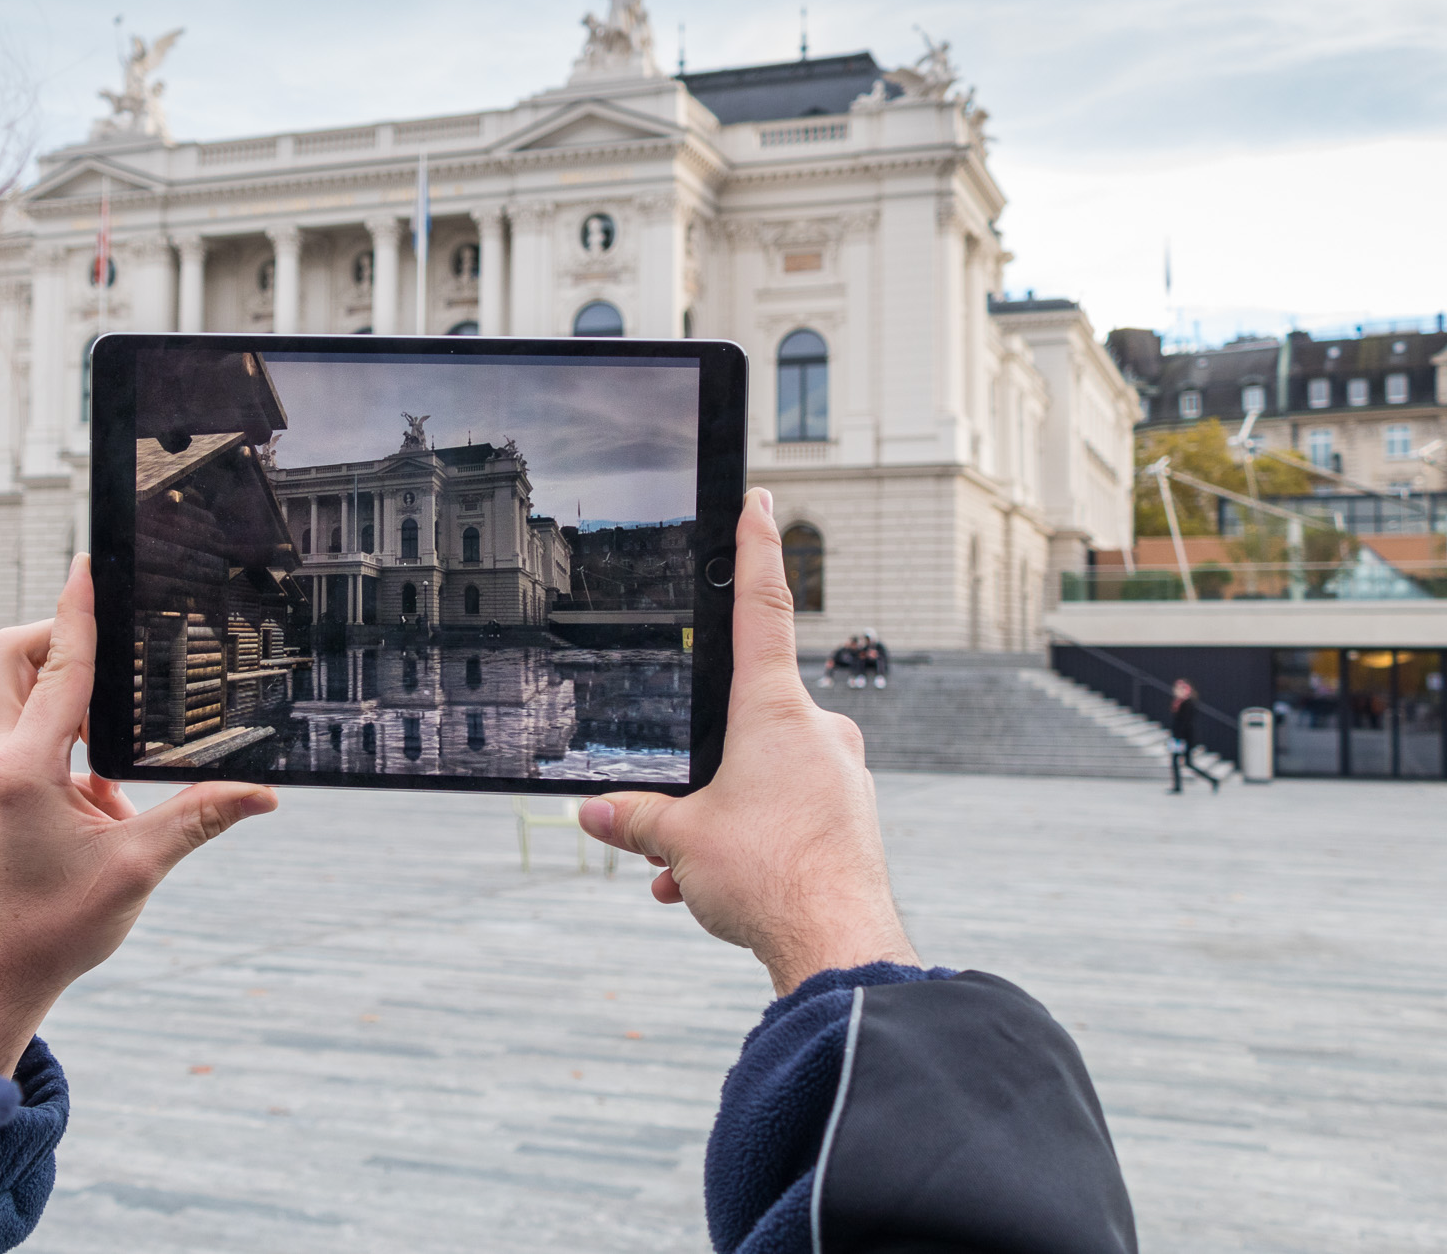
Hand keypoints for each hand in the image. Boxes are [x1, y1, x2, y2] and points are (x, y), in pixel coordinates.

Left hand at [0, 555, 277, 1076]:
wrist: (0, 972)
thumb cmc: (55, 926)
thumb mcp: (138, 867)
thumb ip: (200, 816)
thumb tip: (264, 792)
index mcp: (24, 768)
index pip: (57, 665)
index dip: (79, 610)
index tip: (92, 565)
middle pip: (14, 653)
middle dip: (60, 632)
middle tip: (115, 639)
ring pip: (13, 682)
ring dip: (62, 675)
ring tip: (120, 701)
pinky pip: (22, 719)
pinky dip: (64, 717)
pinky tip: (108, 761)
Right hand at [577, 489, 917, 995]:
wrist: (838, 945)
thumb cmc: (767, 878)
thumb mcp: (679, 841)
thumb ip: (635, 819)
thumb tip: (594, 815)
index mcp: (773, 712)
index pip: (762, 608)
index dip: (755, 550)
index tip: (760, 501)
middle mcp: (817, 730)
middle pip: (747, 722)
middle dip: (705, 766)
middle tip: (675, 819)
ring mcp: (842, 773)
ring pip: (765, 776)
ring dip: (723, 817)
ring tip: (687, 873)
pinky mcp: (851, 816)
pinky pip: (790, 812)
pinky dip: (751, 842)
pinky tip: (716, 889)